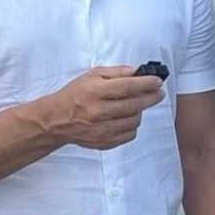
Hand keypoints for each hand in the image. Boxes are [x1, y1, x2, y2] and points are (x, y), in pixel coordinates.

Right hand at [45, 66, 165, 149]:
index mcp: (94, 92)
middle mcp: (97, 112)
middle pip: (134, 105)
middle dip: (151, 97)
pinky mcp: (104, 142)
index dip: (146, 84)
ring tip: (135, 105)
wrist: (56, 120)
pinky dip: (132, 125)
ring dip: (139, 111)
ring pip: (134, 120)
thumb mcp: (92, 75)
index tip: (158, 82)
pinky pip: (129, 134)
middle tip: (159, 93)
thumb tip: (139, 71)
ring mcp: (101, 130)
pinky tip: (125, 118)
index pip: (127, 87)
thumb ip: (117, 72)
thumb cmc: (76, 94)